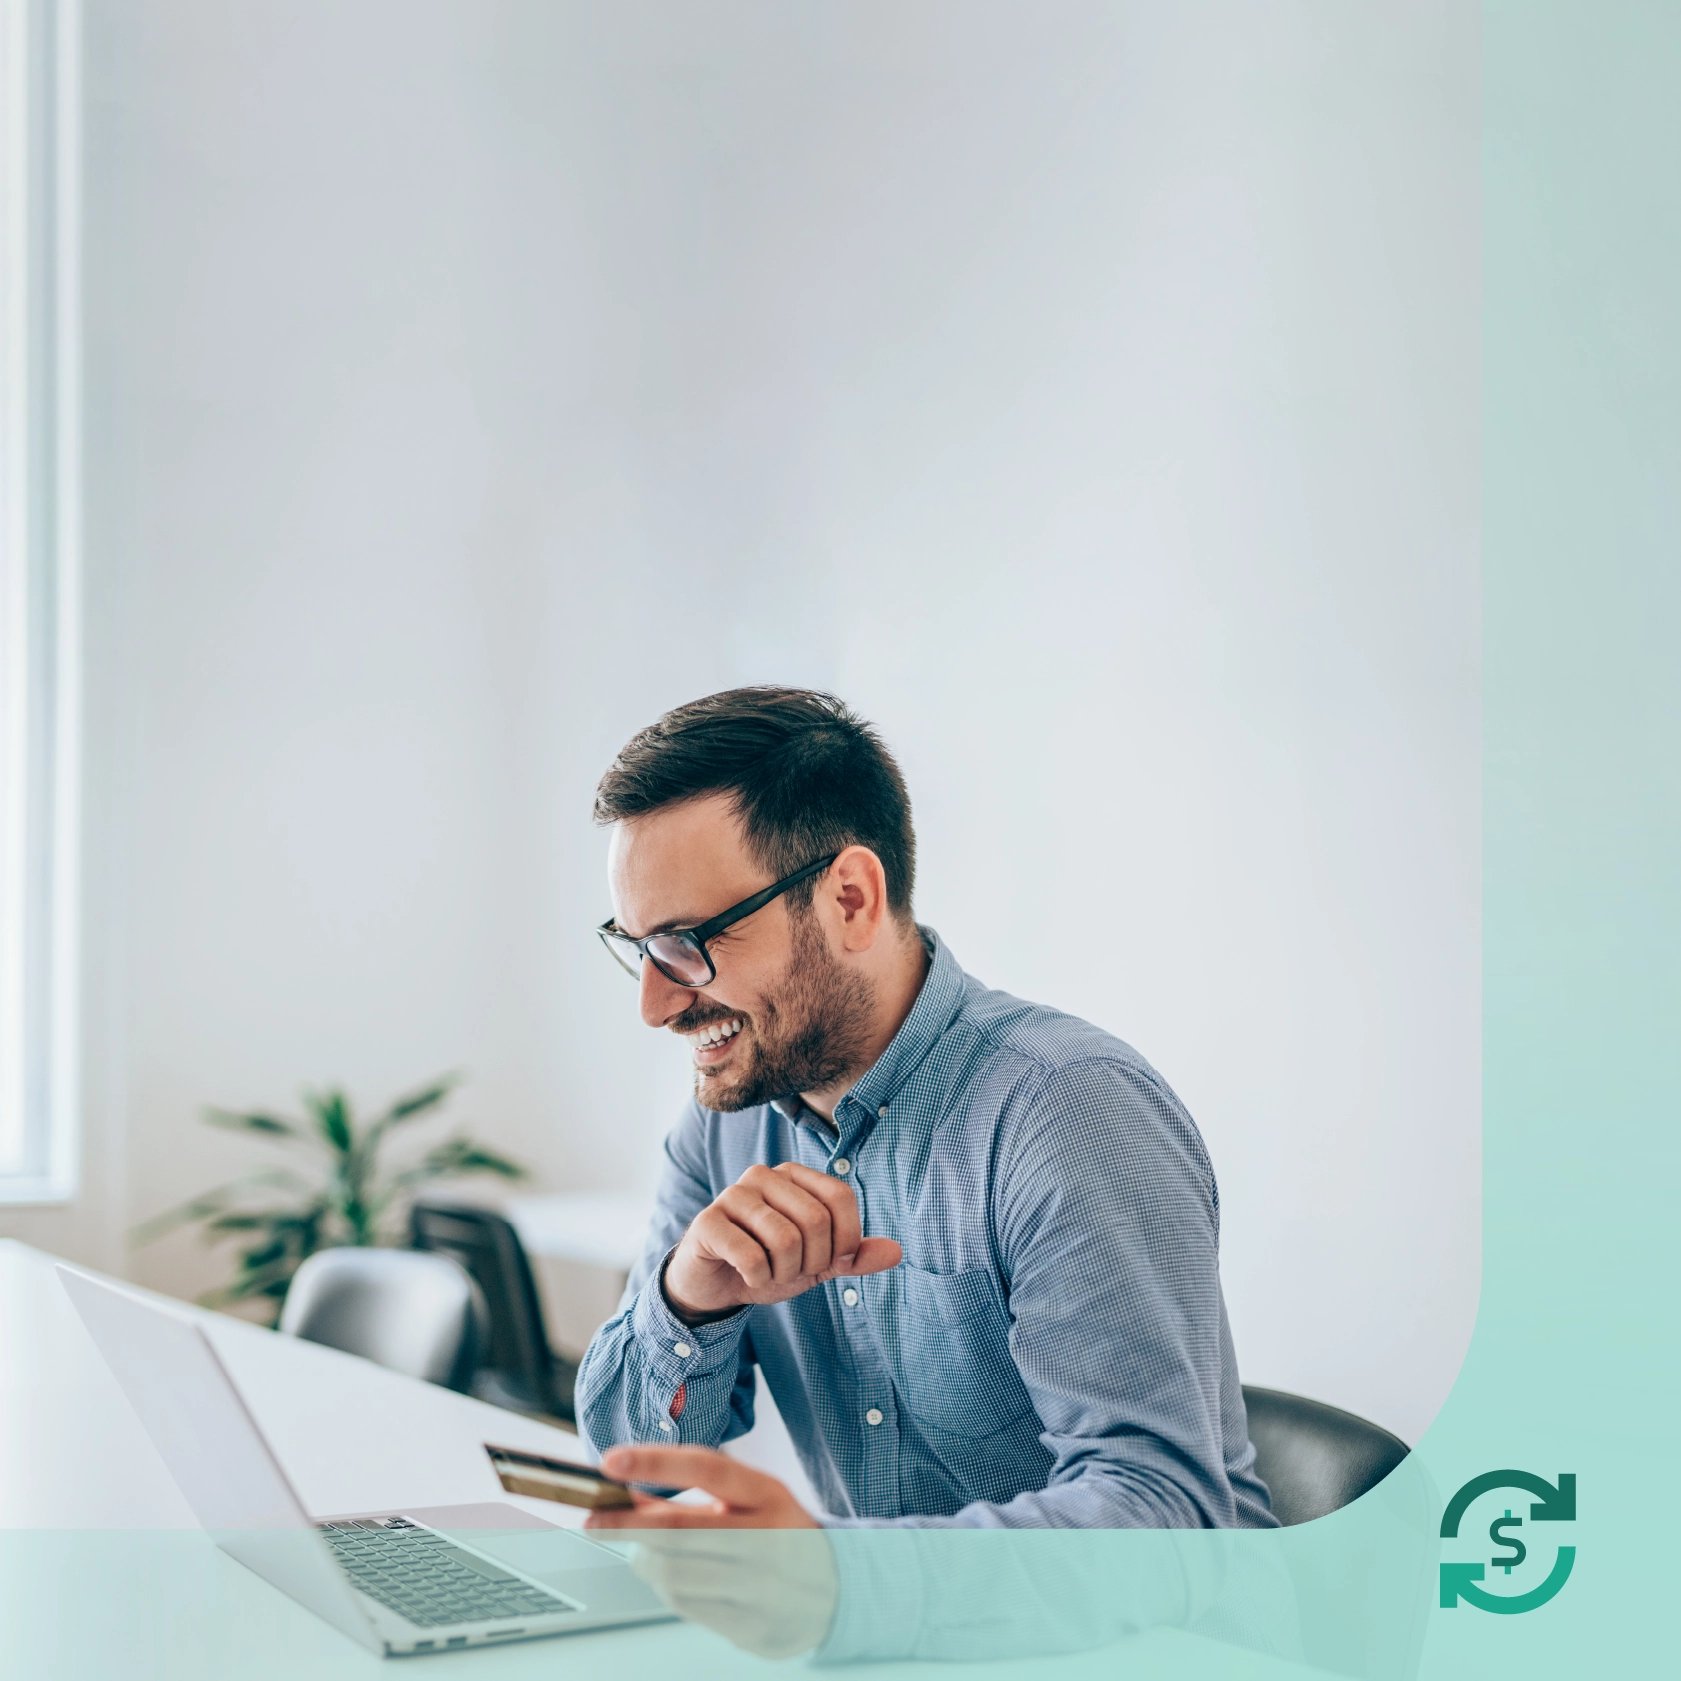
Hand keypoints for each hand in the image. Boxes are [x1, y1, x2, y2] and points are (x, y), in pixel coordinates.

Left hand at [584, 1446, 837, 1657]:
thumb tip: (629, 1489)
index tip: (611, 1460)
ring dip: (647, 1561)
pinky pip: (687, 1607)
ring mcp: (761, 1586)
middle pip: (678, 1531)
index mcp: (768, 1494)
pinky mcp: (752, 1625)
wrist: (834, 1590)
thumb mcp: (751, 1500)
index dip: (655, 1461)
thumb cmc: (780, 1534)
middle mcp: (767, 1537)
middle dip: (627, 1525)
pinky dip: (670, 1590)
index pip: (707, 1467)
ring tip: (648, 1552)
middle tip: (595, 1519)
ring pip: (673, 1574)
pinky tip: (679, 1579)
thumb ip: (696, 1494)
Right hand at [663, 1161, 901, 1320]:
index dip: (845, 1240)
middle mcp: (764, 1175)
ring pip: (785, 1239)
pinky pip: (752, 1256)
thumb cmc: (767, 1265)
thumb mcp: (817, 1264)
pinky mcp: (708, 1221)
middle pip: (816, 1220)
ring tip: (768, 1273)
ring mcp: (733, 1195)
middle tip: (792, 1271)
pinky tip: (745, 1275)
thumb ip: (853, 1256)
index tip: (830, 1262)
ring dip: (783, 1273)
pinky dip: (757, 1279)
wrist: (713, 1286)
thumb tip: (896, 1252)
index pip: (840, 1197)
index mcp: (794, 1176)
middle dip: (812, 1262)